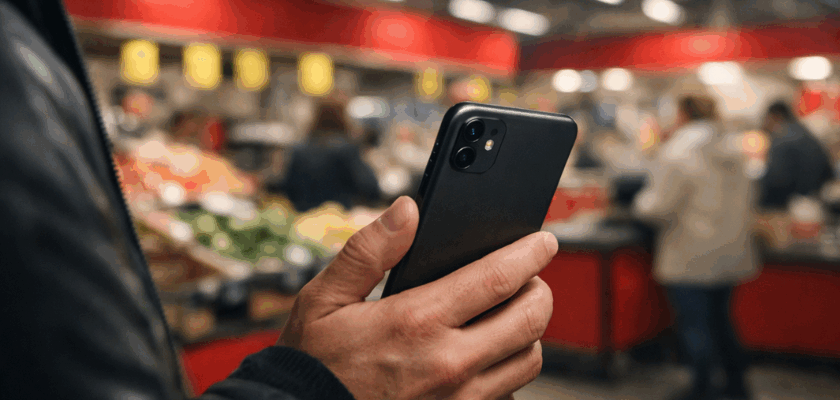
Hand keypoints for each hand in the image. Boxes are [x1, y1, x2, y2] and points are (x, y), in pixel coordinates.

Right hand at [278, 196, 556, 399]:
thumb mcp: (324, 299)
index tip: (544, 241)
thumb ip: (369, 250)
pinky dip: (507, 370)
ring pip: (529, 358)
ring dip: (527, 331)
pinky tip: (485, 357)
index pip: (499, 277)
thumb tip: (407, 210)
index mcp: (417, 320)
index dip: (531, 252)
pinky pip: (508, 393)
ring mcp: (459, 399)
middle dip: (539, 288)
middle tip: (528, 277)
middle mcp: (449, 362)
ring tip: (507, 315)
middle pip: (531, 317)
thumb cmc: (313, 364)